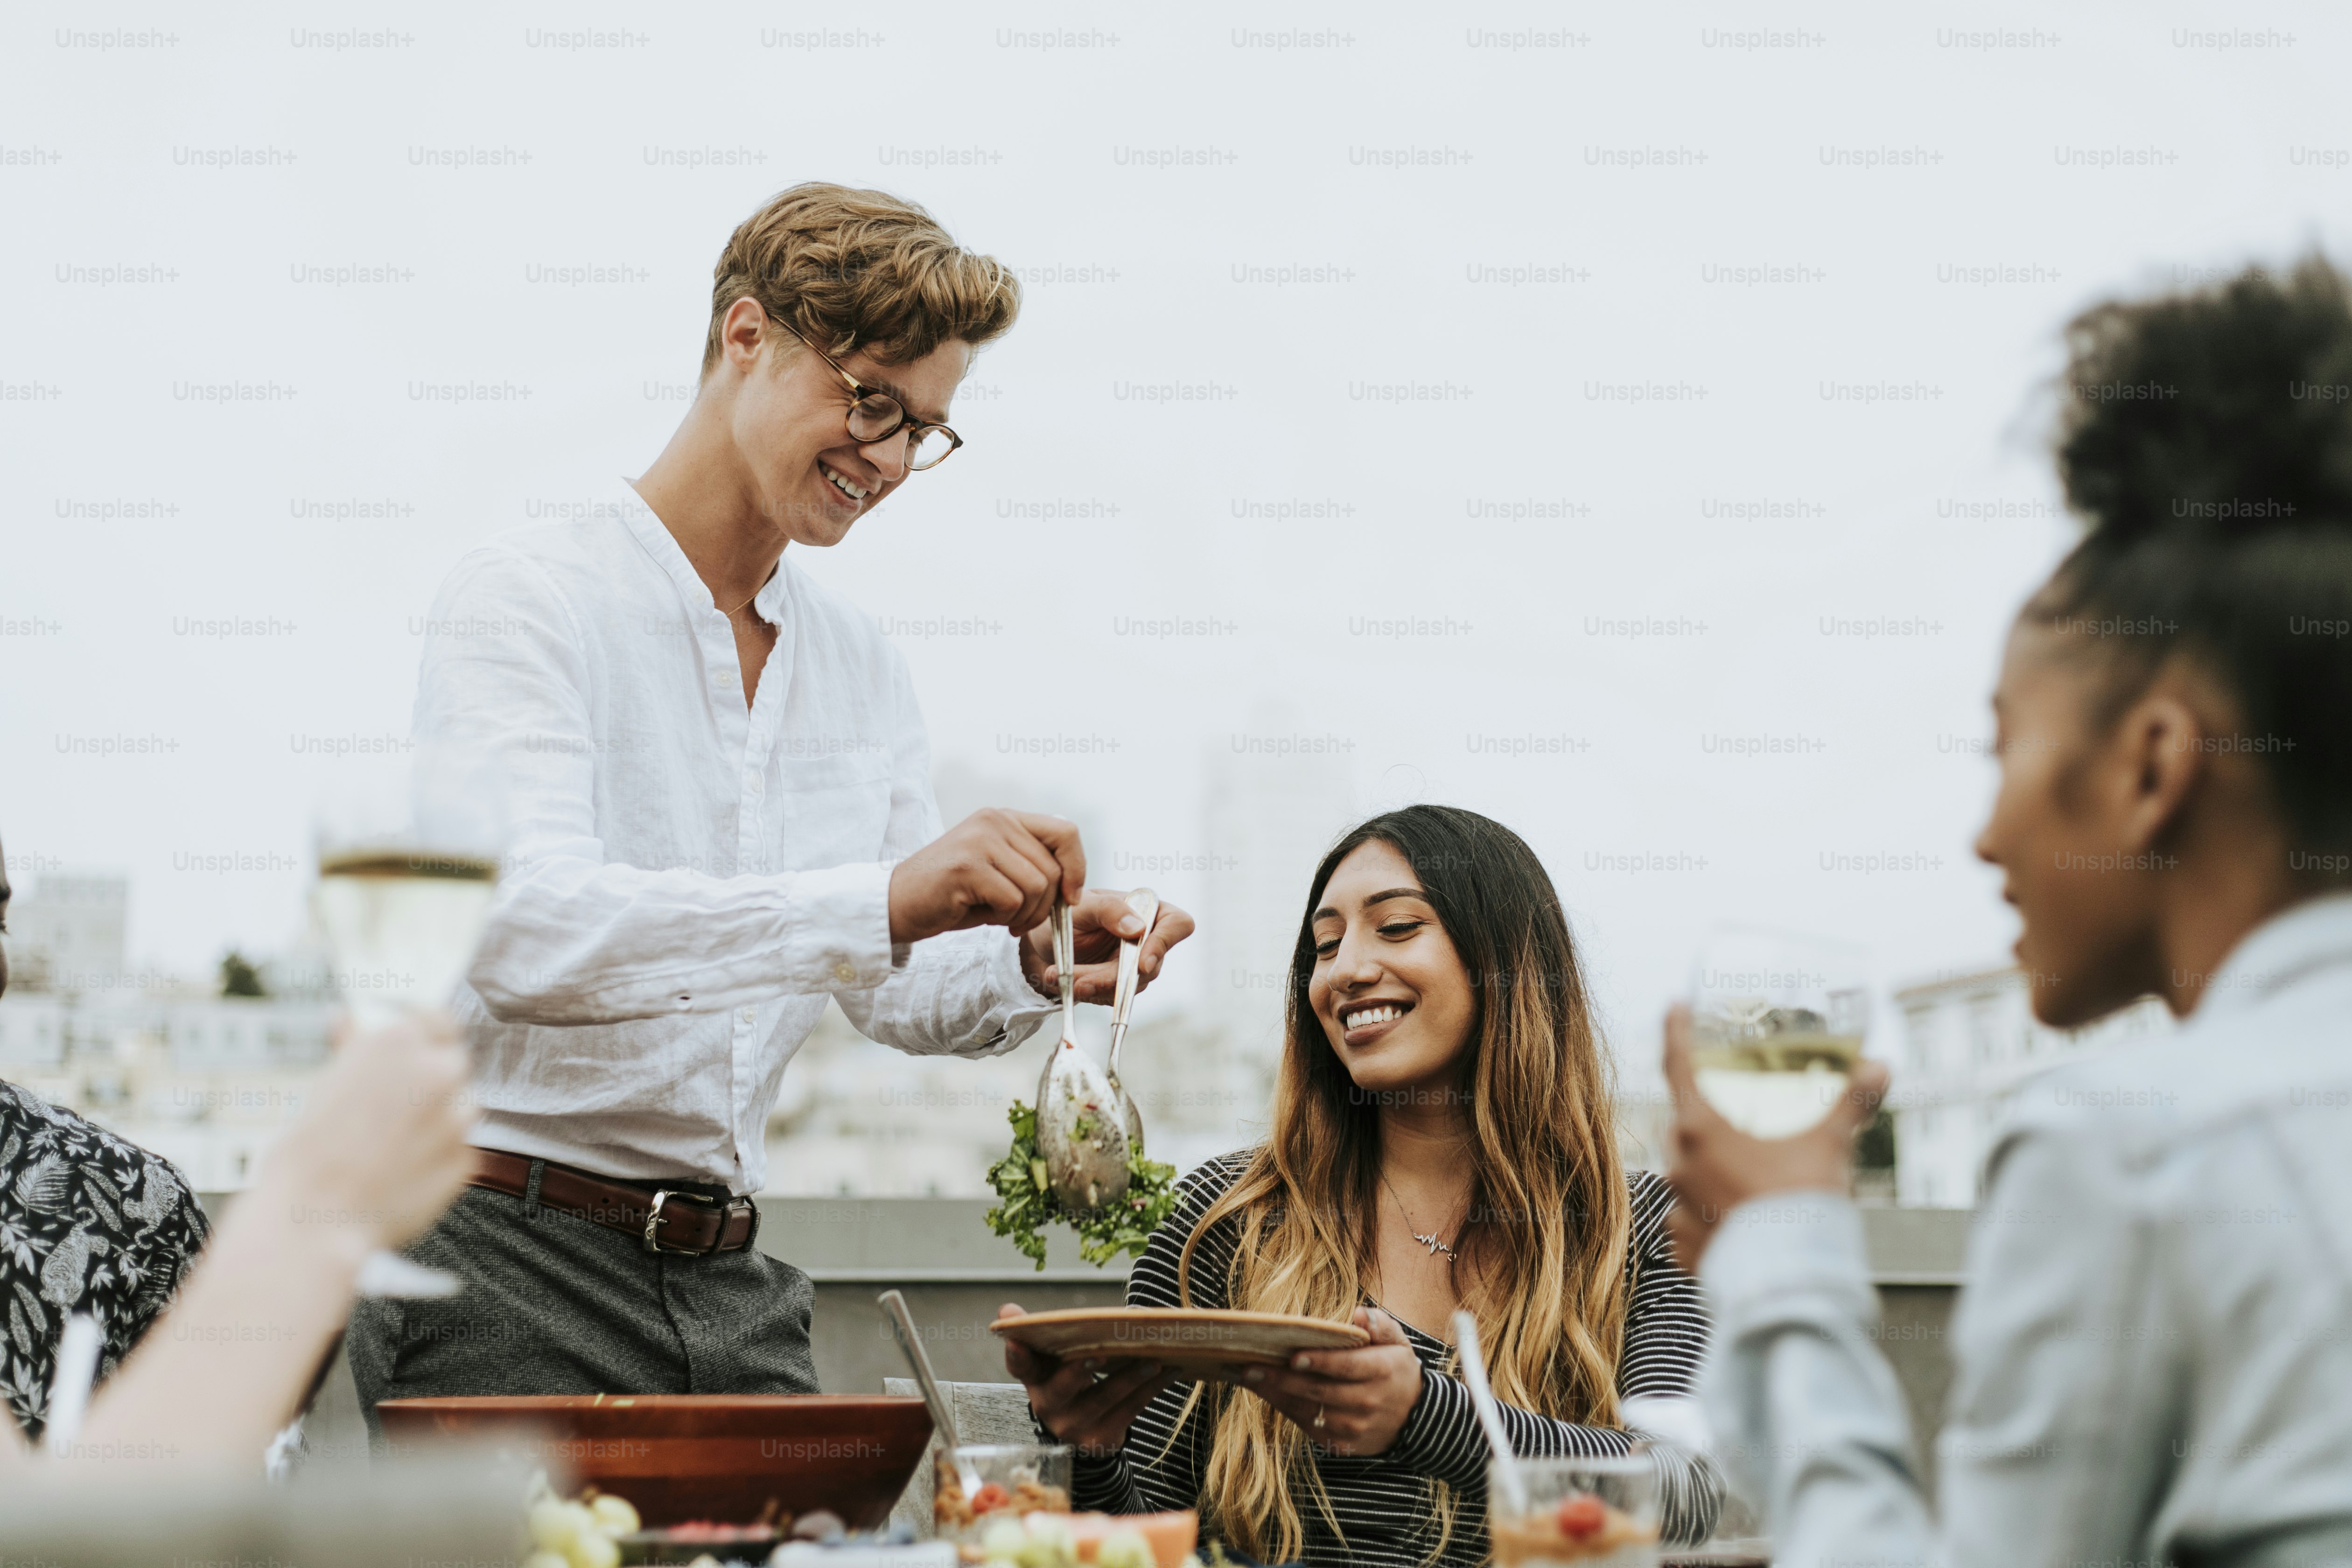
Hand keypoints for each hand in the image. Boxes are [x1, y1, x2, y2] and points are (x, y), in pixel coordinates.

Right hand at [257, 1011, 477, 1254]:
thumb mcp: (323, 1085)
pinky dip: (438, 1159)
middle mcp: (437, 1071)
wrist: (314, 1218)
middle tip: (397, 1107)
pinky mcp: (467, 1159)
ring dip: (437, 1120)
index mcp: (398, 1041)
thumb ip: (352, 1048)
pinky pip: (459, 1150)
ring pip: (460, 1107)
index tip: (415, 1047)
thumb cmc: (307, 1154)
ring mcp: (457, 1116)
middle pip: (451, 1063)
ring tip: (392, 1147)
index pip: (434, 1020)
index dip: (425, 1034)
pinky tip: (402, 1174)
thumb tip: (346, 1019)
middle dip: (430, 1081)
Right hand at [889, 809, 1084, 946]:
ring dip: (1024, 914)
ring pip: (1037, 886)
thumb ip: (1031, 866)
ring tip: (999, 917)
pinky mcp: (967, 866)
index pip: (1066, 832)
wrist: (898, 904)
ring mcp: (980, 840)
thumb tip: (1074, 886)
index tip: (1069, 898)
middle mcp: (995, 820)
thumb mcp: (998, 871)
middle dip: (1044, 906)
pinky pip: (1012, 900)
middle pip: (1053, 869)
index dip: (1077, 867)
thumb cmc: (953, 895)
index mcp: (1005, 818)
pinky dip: (1003, 918)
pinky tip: (981, 915)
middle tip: (1017, 920)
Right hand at [1000, 1302, 1177, 1458]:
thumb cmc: (1070, 1378)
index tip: (1016, 1339)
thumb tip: (1008, 1309)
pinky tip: (1170, 1371)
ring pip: (1105, 1398)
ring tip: (1154, 1359)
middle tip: (1098, 1353)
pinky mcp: (1101, 1439)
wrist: (1084, 1428)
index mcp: (1035, 1379)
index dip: (1016, 1353)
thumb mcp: (1052, 1357)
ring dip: (1131, 1377)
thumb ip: (1038, 1331)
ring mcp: (1074, 1426)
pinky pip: (1129, 1411)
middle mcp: (1049, 1406)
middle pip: (1062, 1388)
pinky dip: (1151, 1389)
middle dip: (1080, 1370)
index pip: (1019, 1365)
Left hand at [1018, 890, 1197, 1004]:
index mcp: (1147, 908)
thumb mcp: (1083, 905)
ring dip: (1094, 986)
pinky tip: (1063, 982)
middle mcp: (1148, 937)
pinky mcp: (1121, 984)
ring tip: (1060, 977)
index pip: (1177, 924)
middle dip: (1111, 976)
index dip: (1164, 944)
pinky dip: (1087, 992)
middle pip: (1150, 965)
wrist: (1044, 937)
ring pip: (1130, 986)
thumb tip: (1138, 928)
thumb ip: (1109, 910)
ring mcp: (1136, 963)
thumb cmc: (1068, 912)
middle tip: (1078, 981)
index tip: (1142, 964)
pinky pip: (1113, 997)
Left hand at [1221, 1307, 1421, 1456]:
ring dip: (1276, 1395)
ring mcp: (1354, 1427)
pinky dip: (1286, 1410)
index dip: (1319, 1362)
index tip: (1292, 1356)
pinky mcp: (1342, 1443)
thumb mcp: (1398, 1342)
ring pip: (1309, 1411)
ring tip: (1250, 1378)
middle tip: (1250, 1367)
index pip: (1346, 1367)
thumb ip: (1381, 1325)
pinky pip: (1309, 1426)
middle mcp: (1367, 1402)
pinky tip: (1267, 1394)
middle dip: (1282, 1379)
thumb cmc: (1395, 1370)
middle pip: (1319, 1391)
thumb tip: (1359, 1315)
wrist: (1414, 1418)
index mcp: (1381, 1372)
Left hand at [1662, 1002, 1889, 1272]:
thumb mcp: (1829, 1144)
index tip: (1674, 1008)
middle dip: (1708, 1115)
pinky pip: (1689, 1221)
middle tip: (1737, 1115)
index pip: (1678, 1064)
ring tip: (1752, 1176)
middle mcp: (1679, 1163)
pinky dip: (1710, 1217)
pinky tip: (1739, 1221)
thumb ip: (1850, 1102)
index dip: (1676, 1032)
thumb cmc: (1803, 1203)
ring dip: (1712, 1168)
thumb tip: (1879, 1069)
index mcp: (1700, 1128)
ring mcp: (1678, 1206)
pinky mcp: (1684, 1246)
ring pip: (1687, 1173)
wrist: (1792, 1279)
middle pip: (1684, 1123)